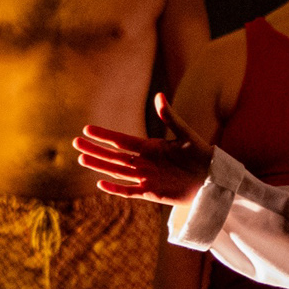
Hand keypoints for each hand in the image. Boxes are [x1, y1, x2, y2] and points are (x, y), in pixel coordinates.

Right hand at [74, 92, 213, 204]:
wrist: (213, 178)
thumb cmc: (200, 154)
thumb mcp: (185, 134)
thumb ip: (170, 117)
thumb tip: (159, 96)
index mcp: (149, 147)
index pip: (121, 140)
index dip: (105, 135)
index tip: (87, 129)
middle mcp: (144, 162)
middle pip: (114, 155)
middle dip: (95, 149)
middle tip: (75, 143)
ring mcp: (146, 177)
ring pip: (117, 171)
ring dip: (100, 166)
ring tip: (81, 158)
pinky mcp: (151, 193)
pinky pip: (129, 191)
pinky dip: (116, 188)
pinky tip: (100, 183)